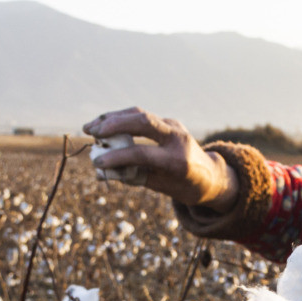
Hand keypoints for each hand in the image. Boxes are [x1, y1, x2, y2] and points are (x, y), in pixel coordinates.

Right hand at [82, 107, 238, 212]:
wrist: (211, 176)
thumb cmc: (183, 186)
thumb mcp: (161, 186)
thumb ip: (134, 177)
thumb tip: (102, 171)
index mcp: (178, 160)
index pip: (144, 153)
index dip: (118, 157)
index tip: (98, 163)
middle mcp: (178, 138)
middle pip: (144, 122)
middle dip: (114, 125)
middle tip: (92, 132)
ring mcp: (174, 126)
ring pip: (141, 114)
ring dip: (113, 118)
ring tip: (90, 127)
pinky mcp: (169, 122)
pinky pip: (142, 116)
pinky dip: (121, 118)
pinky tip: (103, 124)